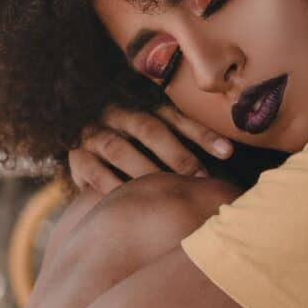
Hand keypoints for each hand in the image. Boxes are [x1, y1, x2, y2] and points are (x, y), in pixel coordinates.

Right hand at [68, 101, 233, 193]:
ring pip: (119, 148)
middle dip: (178, 155)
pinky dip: (113, 187)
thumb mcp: (157, 134)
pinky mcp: (77, 156)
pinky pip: (94, 170)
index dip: (202, 134)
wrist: (81, 142)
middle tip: (202, 180)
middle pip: (149, 129)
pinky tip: (131, 203)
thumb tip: (231, 155)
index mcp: (143, 105)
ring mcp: (95, 133)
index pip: (177, 117)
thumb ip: (186, 139)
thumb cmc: (135, 147)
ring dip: (146, 171)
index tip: (228, 153)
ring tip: (168, 192)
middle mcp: (118, 113)